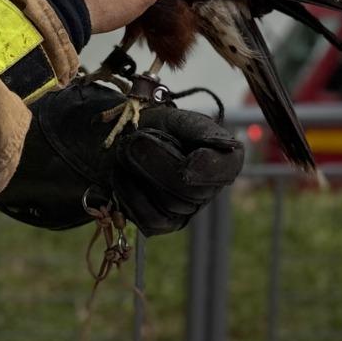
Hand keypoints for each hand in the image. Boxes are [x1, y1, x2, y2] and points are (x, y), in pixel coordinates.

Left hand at [0, 81, 243, 236]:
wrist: (116, 140)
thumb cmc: (150, 124)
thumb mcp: (173, 117)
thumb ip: (198, 130)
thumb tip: (219, 152)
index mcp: (223, 157)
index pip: (225, 169)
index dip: (208, 169)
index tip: (189, 162)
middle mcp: (208, 189)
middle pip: (187, 189)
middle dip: (154, 162)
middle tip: (132, 142)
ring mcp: (185, 210)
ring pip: (167, 206)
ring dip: (137, 176)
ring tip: (124, 154)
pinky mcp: (160, 223)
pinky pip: (147, 220)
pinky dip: (128, 196)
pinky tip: (119, 177)